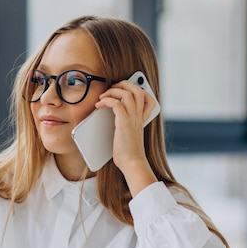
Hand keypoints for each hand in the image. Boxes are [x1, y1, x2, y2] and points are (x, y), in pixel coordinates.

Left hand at [95, 80, 157, 195]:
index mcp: (141, 119)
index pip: (147, 97)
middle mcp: (138, 116)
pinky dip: (106, 100)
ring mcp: (133, 118)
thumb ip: (124, 126)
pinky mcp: (124, 123)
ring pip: (127, 93)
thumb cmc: (128, 153)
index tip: (124, 90)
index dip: (137, 89)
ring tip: (102, 96)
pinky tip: (99, 105)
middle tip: (112, 87)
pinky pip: (116, 104)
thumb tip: (109, 119)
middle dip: (124, 84)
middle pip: (137, 90)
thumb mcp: (128, 136)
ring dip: (112, 91)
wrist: (132, 163)